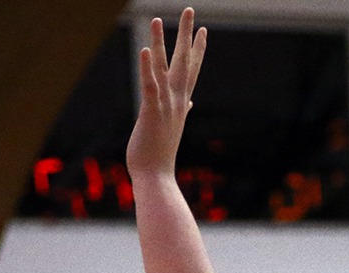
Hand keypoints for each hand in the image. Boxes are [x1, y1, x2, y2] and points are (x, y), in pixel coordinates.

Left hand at [126, 9, 206, 178]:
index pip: (192, 71)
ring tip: (157, 19)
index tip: (203, 30)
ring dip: (161, 42)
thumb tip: (189, 104)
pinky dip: (147, 68)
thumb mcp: (172, 128)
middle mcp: (177, 101)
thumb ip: (180, 112)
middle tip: (190, 10)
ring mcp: (166, 106)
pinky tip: (145, 50)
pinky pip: (150, 86)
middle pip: (185, 61)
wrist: (157, 178)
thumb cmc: (160, 155)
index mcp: (181, 104)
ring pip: (165, 68)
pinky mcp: (151, 113)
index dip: (198, 50)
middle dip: (187, 34)